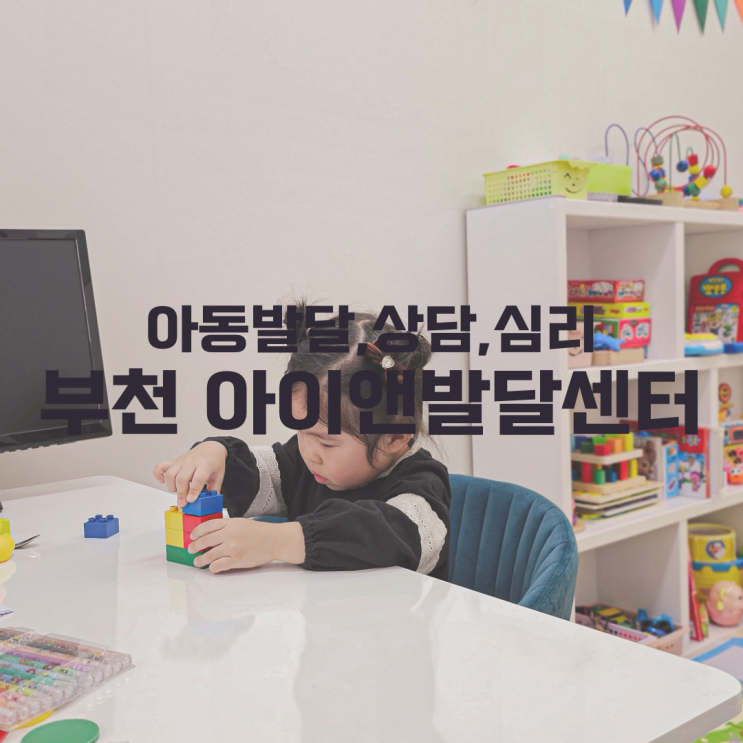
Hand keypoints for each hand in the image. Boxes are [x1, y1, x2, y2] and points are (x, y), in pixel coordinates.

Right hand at [153, 441, 227, 507]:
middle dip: (181, 493)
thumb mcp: (219, 475)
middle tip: (183, 503)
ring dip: (172, 487)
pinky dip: (158, 475)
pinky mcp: (174, 461)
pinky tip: (163, 482)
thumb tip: (209, 502)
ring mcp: (181, 461)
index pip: (198, 478)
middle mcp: (191, 462)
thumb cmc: (214, 462)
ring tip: (178, 492)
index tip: (191, 500)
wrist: (210, 448)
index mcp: (205, 464)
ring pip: (171, 474)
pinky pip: (161, 466)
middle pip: (182, 478)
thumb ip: (214, 489)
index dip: (194, 490)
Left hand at [188, 519, 305, 572]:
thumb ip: (227, 526)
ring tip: (197, 562)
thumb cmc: (260, 532)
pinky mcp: (236, 560)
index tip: (192, 536)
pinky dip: (212, 568)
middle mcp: (229, 534)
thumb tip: (212, 534)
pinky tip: (212, 568)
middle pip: (205, 541)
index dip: (197, 532)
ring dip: (200, 560)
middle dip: (195, 546)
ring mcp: (232, 548)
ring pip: (209, 555)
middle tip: (191, 549)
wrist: (274, 540)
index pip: (207, 526)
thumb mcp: (242, 523)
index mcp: (230, 523)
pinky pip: (218, 565)